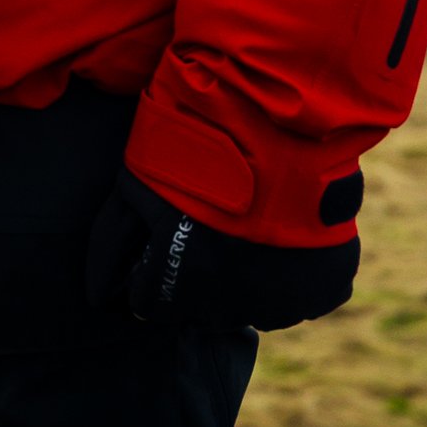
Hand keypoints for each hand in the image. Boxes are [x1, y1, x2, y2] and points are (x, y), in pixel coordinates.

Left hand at [85, 169, 359, 330]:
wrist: (278, 115)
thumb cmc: (199, 143)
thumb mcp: (138, 182)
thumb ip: (113, 241)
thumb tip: (100, 290)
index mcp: (183, 286)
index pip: (150, 306)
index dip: (151, 274)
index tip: (163, 244)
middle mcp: (234, 306)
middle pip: (205, 310)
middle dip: (202, 278)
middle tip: (210, 227)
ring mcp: (286, 300)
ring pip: (258, 306)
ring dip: (252, 278)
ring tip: (251, 226)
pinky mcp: (327, 285)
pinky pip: (306, 296)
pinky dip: (298, 273)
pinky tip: (288, 233)